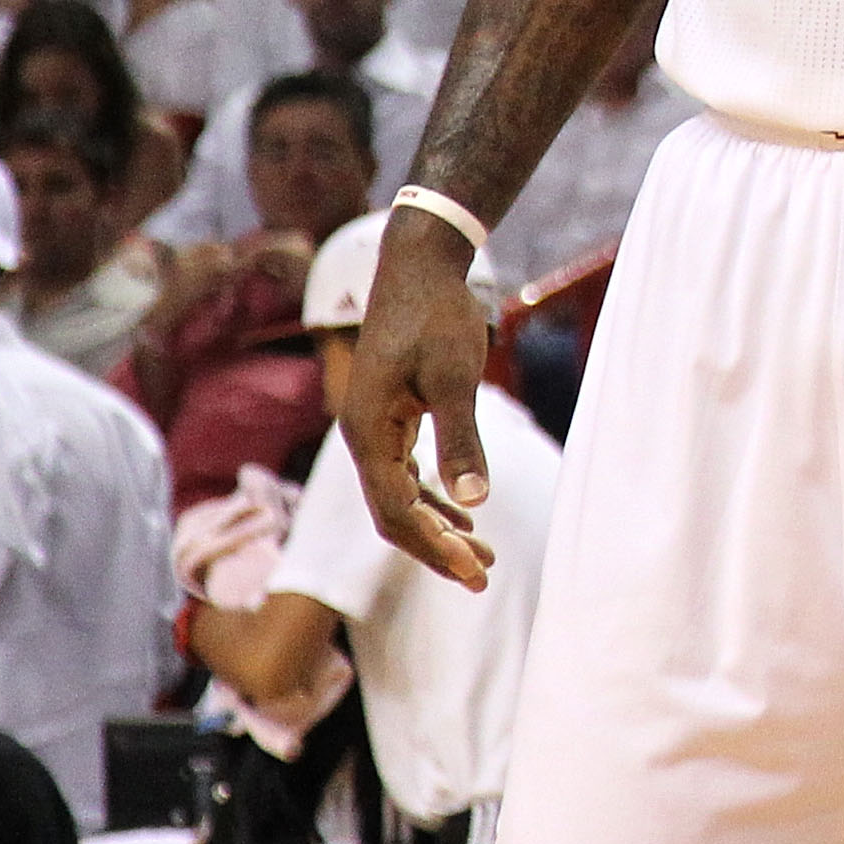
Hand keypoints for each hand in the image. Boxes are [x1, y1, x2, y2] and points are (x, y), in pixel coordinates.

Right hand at [337, 210, 495, 587]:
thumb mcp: (455, 378)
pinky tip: (464, 512)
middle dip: (436, 547)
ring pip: (400, 496)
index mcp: (367, 434)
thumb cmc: (438, 316)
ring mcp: (372, 428)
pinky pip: (405, 473)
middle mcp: (361, 438)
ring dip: (438, 526)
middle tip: (482, 576)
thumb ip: (463, 439)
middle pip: (394, 514)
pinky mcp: (389, 417)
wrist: (419, 266)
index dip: (435, 547)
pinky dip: (434, 496)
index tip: (476, 571)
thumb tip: (476, 501)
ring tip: (482, 555)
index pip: (396, 513)